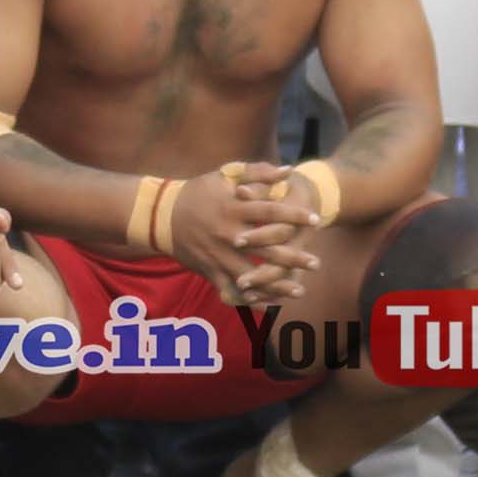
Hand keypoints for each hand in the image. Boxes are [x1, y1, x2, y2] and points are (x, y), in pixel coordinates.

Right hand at [178, 164, 323, 307]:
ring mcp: (219, 256)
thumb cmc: (198, 192)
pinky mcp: (210, 272)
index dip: (294, 216)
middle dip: (293, 258)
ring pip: (252, 276)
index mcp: (233, 208)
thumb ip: (258, 172)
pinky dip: (250, 301)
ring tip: (300, 289)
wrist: (161, 216)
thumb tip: (289, 170)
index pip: (270, 212)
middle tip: (316, 263)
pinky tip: (269, 306)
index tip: (316, 220)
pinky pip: (232, 291)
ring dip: (277, 285)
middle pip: (266, 249)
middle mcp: (228, 234)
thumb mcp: (225, 175)